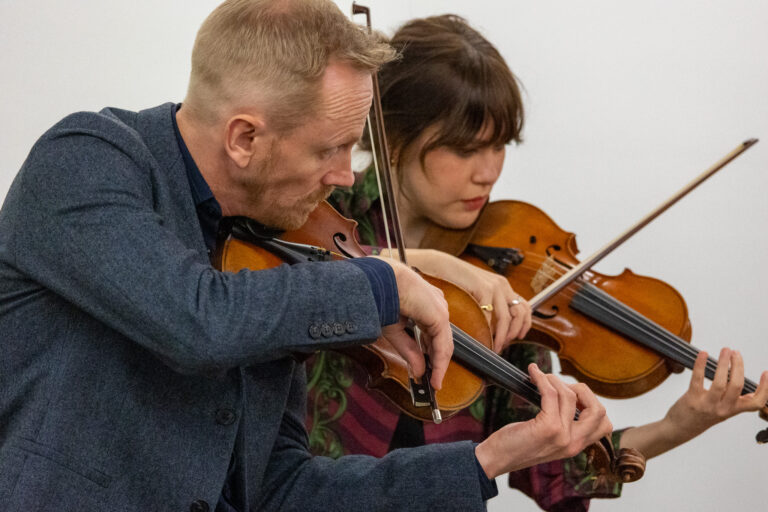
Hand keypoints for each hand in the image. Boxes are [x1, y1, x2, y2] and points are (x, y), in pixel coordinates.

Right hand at [371, 256, 452, 389]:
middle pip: (440, 340)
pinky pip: (442, 343)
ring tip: (434, 383)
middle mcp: (436, 305)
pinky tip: (434, 375)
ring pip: (443, 343)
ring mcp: (439, 309)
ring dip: (439, 365)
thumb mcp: (394, 330)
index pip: (433, 334)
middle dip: (436, 362)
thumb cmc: (380, 297)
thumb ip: (409, 350)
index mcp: (425, 304)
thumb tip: (418, 371)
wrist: (378, 281)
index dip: (430, 354)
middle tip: (432, 381)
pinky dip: (439, 362)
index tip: (426, 370)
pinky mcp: (439, 315)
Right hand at [402, 249, 531, 352]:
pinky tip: (481, 337)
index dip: (525, 324)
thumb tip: (493, 325)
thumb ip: (487, 303)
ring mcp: (493, 287)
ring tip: (494, 346)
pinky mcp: (482, 289)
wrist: (439, 266)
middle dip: (514, 333)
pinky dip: (487, 330)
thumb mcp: (477, 290)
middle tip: (503, 345)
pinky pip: (490, 316)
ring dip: (502, 336)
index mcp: (502, 286)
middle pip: (520, 314)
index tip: (519, 336)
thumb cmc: (454, 280)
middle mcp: (502, 286)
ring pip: (507, 319)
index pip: (525, 307)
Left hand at [475, 364, 611, 477]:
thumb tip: (568, 392)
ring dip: (554, 380)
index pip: (605, 424)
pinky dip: (542, 379)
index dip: (592, 403)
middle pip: (598, 409)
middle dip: (581, 389)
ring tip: (541, 377)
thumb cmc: (518, 444)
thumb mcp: (549, 438)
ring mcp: (562, 436)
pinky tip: (533, 374)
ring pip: (570, 395)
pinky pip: (551, 394)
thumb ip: (564, 425)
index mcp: (576, 446)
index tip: (572, 394)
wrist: (497, 458)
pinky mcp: (547, 427)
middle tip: (559, 385)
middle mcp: (574, 443)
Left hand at [620, 347, 767, 457]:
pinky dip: (700, 364)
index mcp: (733, 410)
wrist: (680, 429)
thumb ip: (732, 398)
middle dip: (738, 366)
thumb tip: (741, 382)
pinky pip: (698, 379)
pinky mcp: (692, 399)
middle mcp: (723, 409)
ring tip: (725, 350)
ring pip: (720, 382)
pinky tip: (703, 354)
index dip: (765, 388)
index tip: (765, 373)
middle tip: (735, 353)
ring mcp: (707, 405)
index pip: (756, 403)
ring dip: (723, 363)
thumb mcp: (722, 410)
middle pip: (737, 386)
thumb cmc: (701, 416)